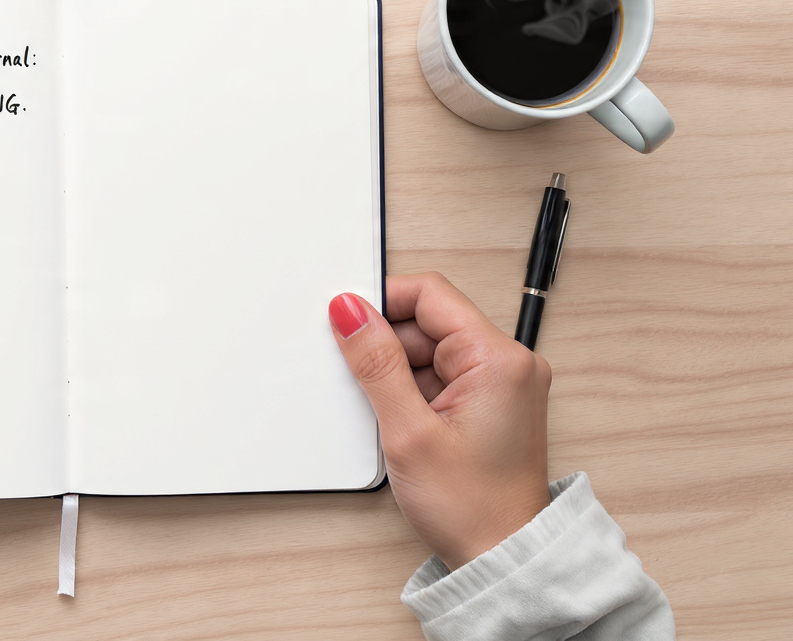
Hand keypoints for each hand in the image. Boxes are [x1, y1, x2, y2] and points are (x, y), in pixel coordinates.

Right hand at [328, 272, 550, 568]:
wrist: (502, 560)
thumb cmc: (471, 508)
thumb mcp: (408, 431)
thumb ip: (376, 362)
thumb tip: (350, 311)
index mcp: (499, 360)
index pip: (430, 294)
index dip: (382, 301)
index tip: (346, 323)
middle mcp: (508, 364)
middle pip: (427, 322)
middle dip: (386, 347)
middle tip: (364, 387)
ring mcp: (500, 384)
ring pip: (428, 351)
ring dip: (397, 375)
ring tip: (391, 419)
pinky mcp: (488, 404)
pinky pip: (438, 376)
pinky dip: (411, 393)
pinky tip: (402, 424)